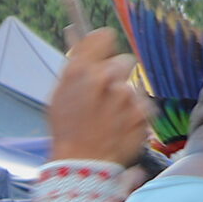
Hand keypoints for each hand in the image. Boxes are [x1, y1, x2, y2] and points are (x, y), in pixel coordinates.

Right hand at [45, 29, 151, 167]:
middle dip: (117, 76)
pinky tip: (120, 127)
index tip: (103, 56)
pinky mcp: (143, 112)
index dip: (103, 46)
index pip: (104, 36)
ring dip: (125, 98)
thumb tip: (83, 43)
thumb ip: (74, 67)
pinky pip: (143, 105)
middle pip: (124, 61)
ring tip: (111, 119)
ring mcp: (128, 96)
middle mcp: (106, 78)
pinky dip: (134, 115)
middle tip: (106, 95)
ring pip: (133, 86)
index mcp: (82, 70)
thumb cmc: (67, 131)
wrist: (83, 165)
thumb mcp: (59, 95)